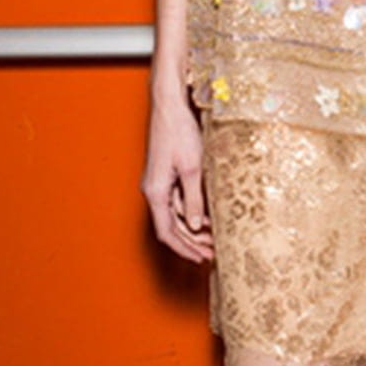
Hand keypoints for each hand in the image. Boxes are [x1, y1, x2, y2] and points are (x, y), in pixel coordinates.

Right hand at [142, 93, 214, 262]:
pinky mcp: (165, 174)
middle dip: (190, 242)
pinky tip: (206, 217)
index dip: (183, 248)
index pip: (166, 232)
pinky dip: (190, 212)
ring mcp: (158, 182)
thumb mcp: (192, 169)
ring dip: (191, 228)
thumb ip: (193, 199)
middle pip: (170, 226)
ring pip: (173, 215)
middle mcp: (153, 190)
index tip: (200, 258)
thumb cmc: (179, 132)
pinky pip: (176, 201)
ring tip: (212, 239)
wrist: (169, 106)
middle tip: (210, 253)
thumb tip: (194, 225)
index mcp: (156, 192)